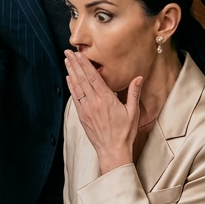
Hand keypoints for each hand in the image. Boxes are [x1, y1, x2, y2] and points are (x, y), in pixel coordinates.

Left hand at [65, 51, 141, 173]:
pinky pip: (75, 98)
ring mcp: (86, 109)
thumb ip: (134, 93)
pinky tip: (69, 78)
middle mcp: (93, 103)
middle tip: (67, 52)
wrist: (112, 151)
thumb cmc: (124, 132)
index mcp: (106, 99)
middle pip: (82, 79)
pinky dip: (71, 86)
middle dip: (74, 64)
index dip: (85, 64)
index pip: (93, 77)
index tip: (79, 54)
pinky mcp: (82, 116)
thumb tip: (138, 77)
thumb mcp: (133, 112)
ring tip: (66, 61)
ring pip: (76, 87)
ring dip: (71, 72)